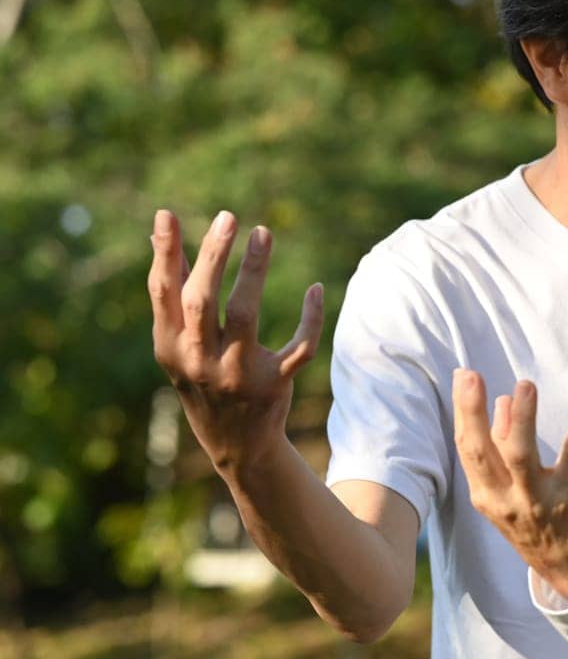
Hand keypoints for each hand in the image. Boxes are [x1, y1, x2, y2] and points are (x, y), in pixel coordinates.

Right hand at [149, 210, 322, 476]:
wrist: (235, 445)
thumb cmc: (202, 378)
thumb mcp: (178, 344)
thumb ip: (173, 296)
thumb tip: (160, 235)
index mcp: (171, 346)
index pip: (163, 292)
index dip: (163, 253)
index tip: (167, 213)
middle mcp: (200, 360)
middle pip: (202, 301)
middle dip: (212, 257)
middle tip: (228, 217)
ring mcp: (237, 373)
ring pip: (246, 315)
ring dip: (254, 271)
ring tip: (264, 233)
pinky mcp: (275, 384)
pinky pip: (300, 346)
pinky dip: (311, 317)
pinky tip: (315, 289)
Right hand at [453, 370, 567, 600]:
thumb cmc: (535, 522)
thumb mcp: (507, 492)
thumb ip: (502, 448)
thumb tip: (502, 402)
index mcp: (486, 495)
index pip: (467, 449)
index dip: (463, 411)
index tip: (463, 376)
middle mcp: (505, 500)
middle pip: (481, 451)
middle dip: (472, 411)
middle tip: (473, 376)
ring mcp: (537, 500)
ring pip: (521, 455)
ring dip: (522, 418)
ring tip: (525, 386)